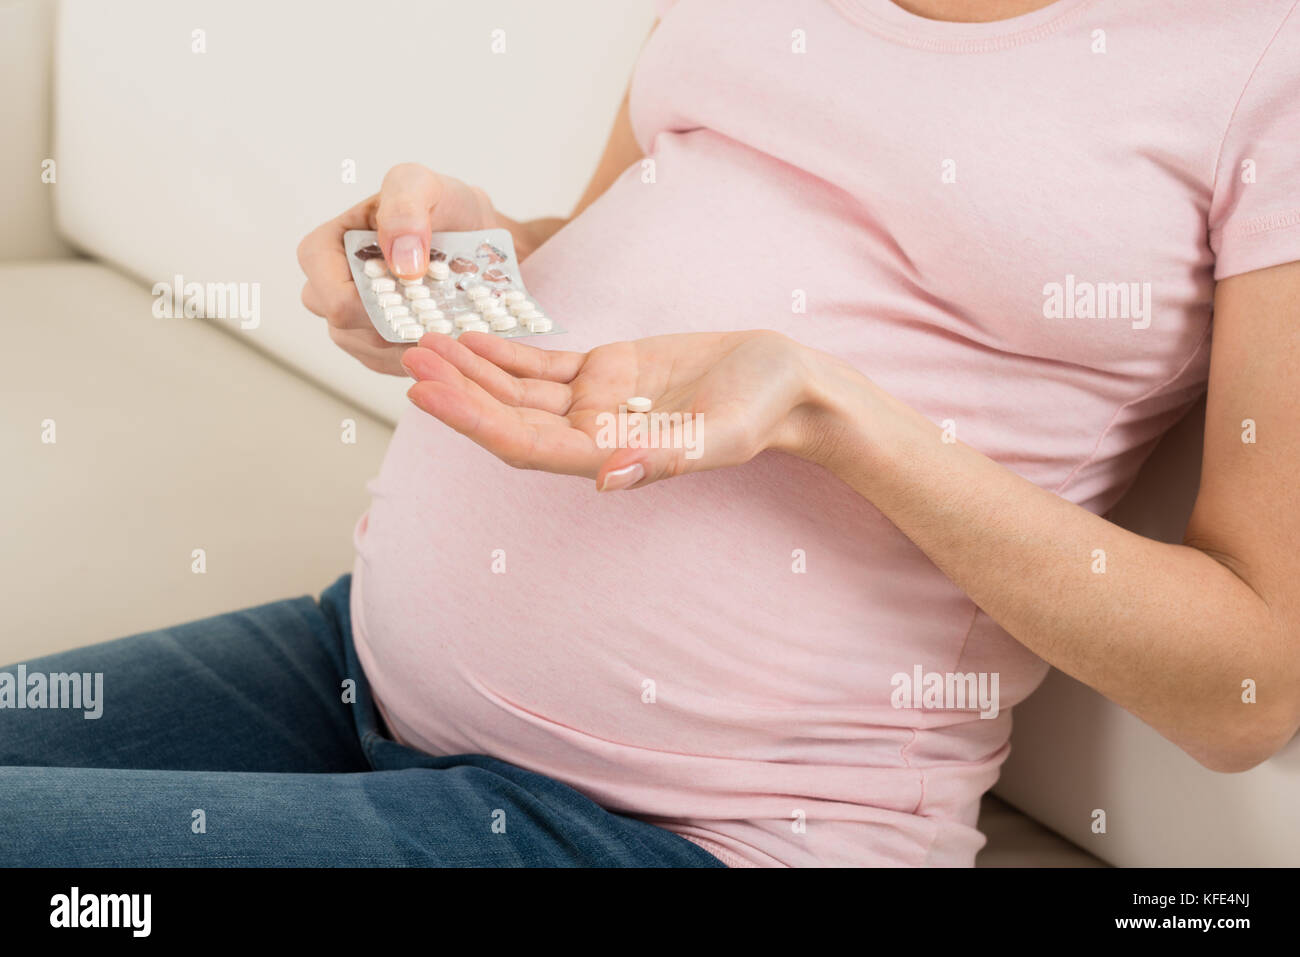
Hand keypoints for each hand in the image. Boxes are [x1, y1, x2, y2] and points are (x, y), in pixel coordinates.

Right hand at [296, 163, 496, 374]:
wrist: (475, 233)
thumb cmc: (441, 204)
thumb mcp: (422, 185)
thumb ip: (405, 209)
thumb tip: (400, 261)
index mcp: (326, 249)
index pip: (327, 295)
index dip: (366, 303)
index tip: (412, 289)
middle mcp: (330, 288)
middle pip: (345, 328)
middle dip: (393, 324)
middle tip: (438, 307)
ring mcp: (352, 322)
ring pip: (371, 351)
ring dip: (412, 340)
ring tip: (448, 317)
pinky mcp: (378, 347)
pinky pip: (392, 365)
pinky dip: (424, 354)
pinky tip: (447, 332)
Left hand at [401, 329, 833, 489]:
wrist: (785, 381)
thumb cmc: (763, 409)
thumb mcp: (725, 432)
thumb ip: (669, 456)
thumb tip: (608, 480)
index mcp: (611, 454)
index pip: (525, 442)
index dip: (472, 420)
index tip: (426, 393)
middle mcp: (592, 433)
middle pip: (508, 415)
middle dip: (457, 392)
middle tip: (408, 358)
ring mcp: (596, 402)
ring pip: (517, 388)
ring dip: (470, 370)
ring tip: (424, 342)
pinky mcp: (606, 371)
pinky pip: (543, 365)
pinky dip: (505, 352)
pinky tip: (469, 335)